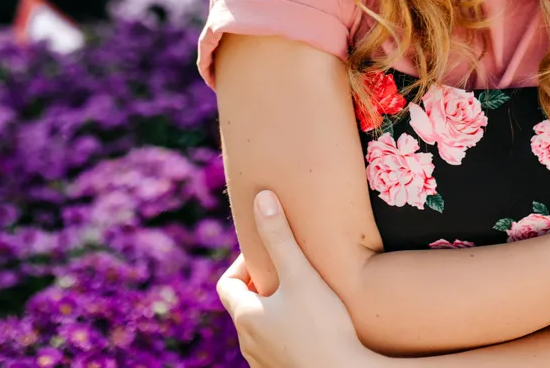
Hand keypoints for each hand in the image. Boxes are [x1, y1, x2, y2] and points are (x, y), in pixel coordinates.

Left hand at [217, 190, 376, 367]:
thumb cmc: (323, 327)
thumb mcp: (301, 275)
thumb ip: (279, 237)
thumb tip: (261, 198)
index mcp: (245, 316)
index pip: (227, 283)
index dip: (243, 264)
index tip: (268, 254)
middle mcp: (247, 343)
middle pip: (245, 305)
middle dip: (263, 285)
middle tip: (289, 271)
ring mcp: (263, 362)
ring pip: (261, 328)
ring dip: (275, 310)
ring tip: (303, 297)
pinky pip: (276, 347)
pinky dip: (286, 332)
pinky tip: (313, 325)